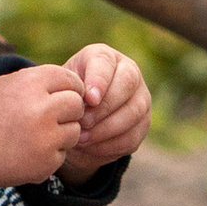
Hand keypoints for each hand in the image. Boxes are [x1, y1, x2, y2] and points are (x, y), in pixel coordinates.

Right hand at [0, 62, 85, 190]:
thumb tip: (61, 81)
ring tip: (37, 135)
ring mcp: (46, 139)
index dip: (70, 86)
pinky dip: (50, 154)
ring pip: (74, 131)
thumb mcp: (0, 86)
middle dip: (69, 110)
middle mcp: (42, 109)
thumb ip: (31, 81)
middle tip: (53, 116)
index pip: (68, 79)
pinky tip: (28, 152)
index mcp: (29, 84)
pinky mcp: (46, 164)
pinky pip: (62, 155)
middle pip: (77, 104)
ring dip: (62, 133)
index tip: (66, 94)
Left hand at [60, 43, 150, 177]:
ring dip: (106, 129)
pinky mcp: (142, 125)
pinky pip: (131, 137)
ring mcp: (140, 99)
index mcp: (106, 58)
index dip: (99, 81)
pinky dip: (109, 145)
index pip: (107, 63)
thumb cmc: (68, 95)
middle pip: (127, 84)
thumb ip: (70, 89)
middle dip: (104, 107)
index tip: (88, 99)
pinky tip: (90, 147)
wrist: (78, 117)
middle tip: (82, 122)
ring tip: (82, 138)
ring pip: (133, 113)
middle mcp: (129, 73)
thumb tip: (81, 105)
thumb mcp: (64, 86)